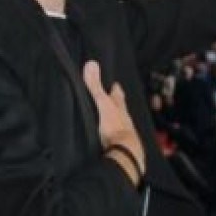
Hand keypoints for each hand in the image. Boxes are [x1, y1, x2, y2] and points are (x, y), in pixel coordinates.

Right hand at [83, 61, 144, 183]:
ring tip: (110, 116)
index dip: (116, 89)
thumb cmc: (114, 126)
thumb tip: (91, 64)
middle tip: (114, 98)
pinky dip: (112, 133)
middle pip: (120, 108)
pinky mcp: (119, 143)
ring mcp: (123, 131)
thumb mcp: (103, 104)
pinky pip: (115, 135)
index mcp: (119, 107)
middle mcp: (123, 118)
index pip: (118, 95)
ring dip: (115, 118)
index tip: (115, 84)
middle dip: (116, 103)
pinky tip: (108, 135)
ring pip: (119, 121)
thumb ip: (96, 87)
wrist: (125, 151)